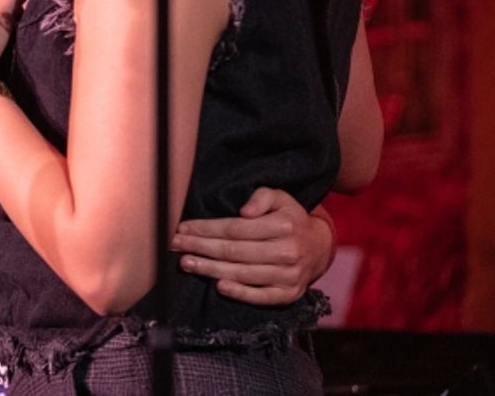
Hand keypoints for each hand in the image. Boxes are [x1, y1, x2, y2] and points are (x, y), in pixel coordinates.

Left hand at [171, 187, 335, 305]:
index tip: (182, 228)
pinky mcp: (290, 294)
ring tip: (187, 263)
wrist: (319, 247)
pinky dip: (240, 293)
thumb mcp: (279, 198)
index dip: (206, 228)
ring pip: (242, 273)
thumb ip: (261, 197)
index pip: (235, 228)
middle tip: (175, 245)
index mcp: (283, 226)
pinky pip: (261, 297)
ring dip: (210, 269)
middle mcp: (287, 252)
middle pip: (234, 251)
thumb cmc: (289, 219)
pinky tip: (218, 286)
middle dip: (200, 248)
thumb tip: (244, 211)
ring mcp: (289, 276)